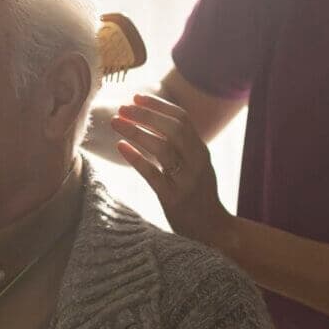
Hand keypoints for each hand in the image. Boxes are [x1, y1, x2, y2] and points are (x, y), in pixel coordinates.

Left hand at [110, 94, 231, 245]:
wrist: (212, 231)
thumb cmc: (198, 196)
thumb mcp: (195, 167)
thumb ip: (181, 147)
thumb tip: (153, 122)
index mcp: (201, 151)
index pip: (182, 119)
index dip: (158, 106)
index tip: (136, 97)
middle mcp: (197, 162)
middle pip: (173, 129)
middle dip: (146, 115)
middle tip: (122, 108)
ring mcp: (186, 181)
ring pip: (162, 148)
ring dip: (136, 132)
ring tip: (115, 123)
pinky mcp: (174, 199)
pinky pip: (153, 174)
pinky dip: (136, 158)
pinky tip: (121, 147)